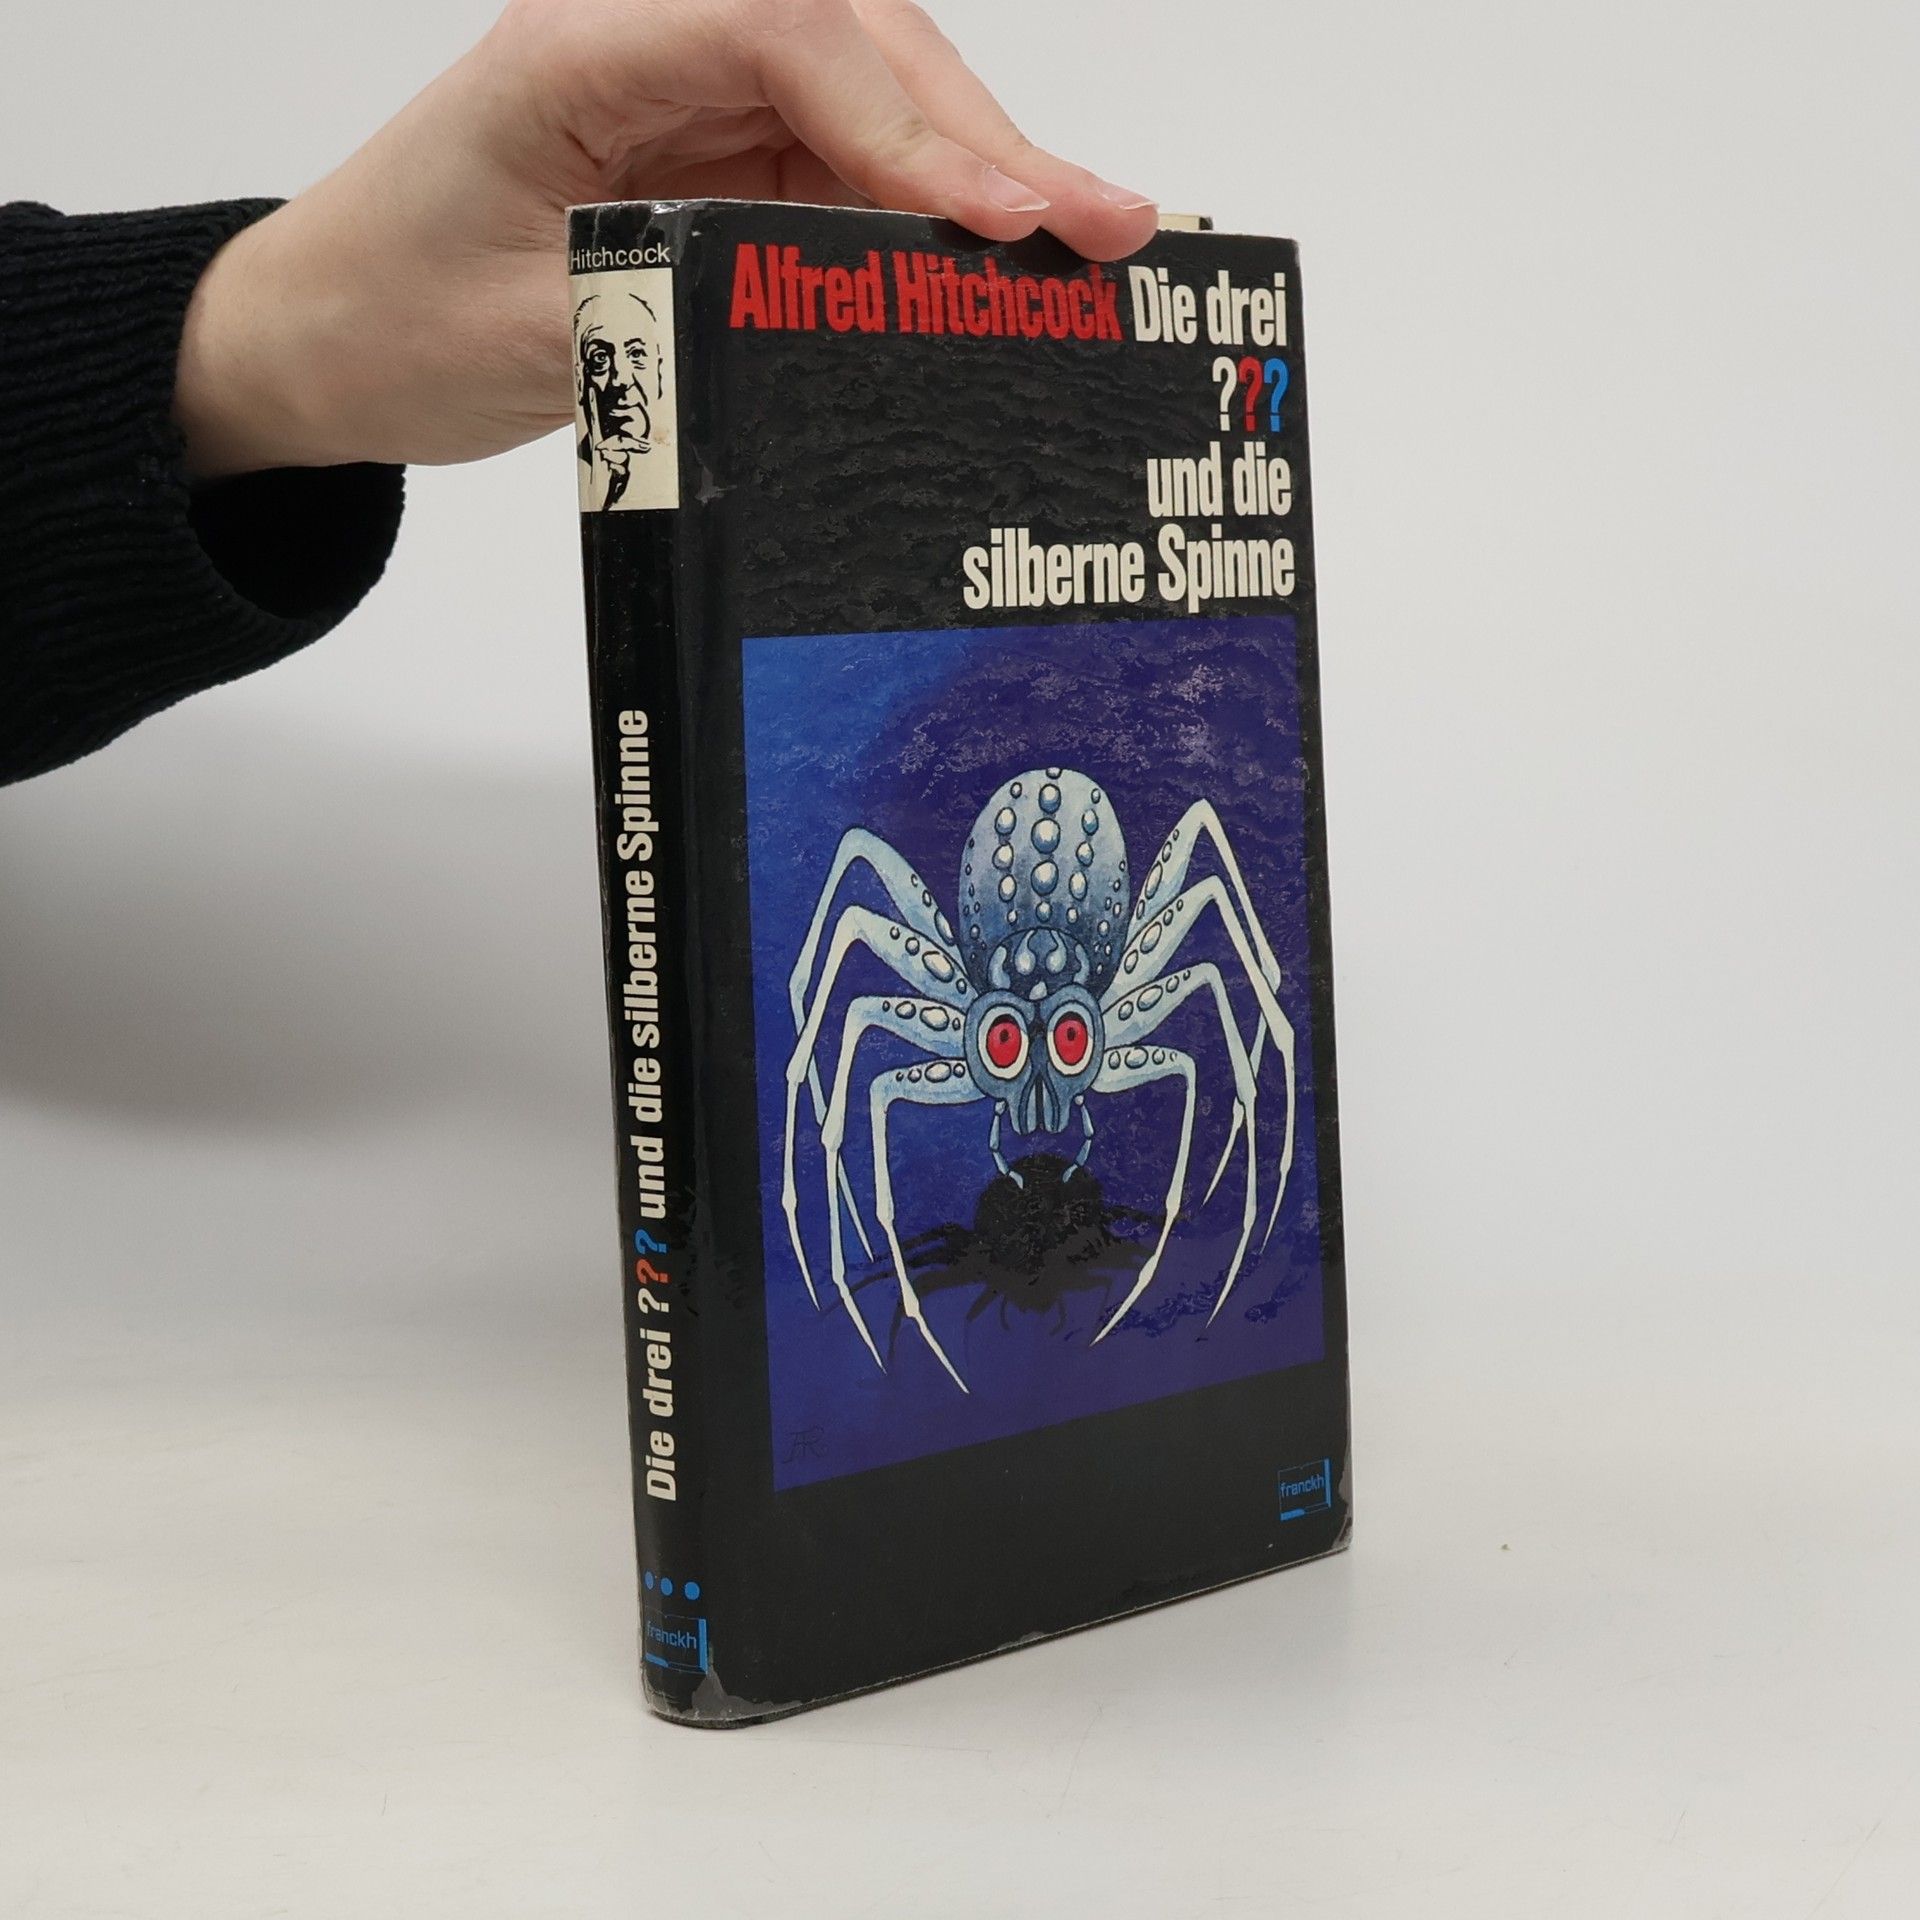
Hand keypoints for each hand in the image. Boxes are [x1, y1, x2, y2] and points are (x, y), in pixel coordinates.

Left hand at [174, 0, 1159, 477]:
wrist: (322, 338)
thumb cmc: (385, 315)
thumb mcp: (526, 334)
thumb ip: (677, 311)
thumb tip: (841, 328)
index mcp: (585, 48)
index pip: (785, 35)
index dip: (910, 122)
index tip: (1001, 214)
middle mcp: (653, 46)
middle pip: (859, 50)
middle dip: (988, 139)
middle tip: (1107, 225)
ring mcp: (693, 101)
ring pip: (873, 104)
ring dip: (981, 173)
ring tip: (1090, 245)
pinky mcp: (718, 164)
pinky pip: (846, 171)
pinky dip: (928, 218)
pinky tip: (1000, 264)